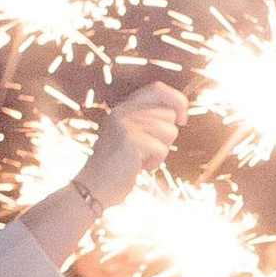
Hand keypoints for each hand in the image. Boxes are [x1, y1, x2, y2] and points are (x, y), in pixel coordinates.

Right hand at [77, 79, 185, 208]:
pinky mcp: (130, 141)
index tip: (182, 119)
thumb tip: (179, 112)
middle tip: (145, 151)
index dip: (177, 100)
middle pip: (169, 114)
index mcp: (124, 108)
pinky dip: (155, 162)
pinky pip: (162, 149)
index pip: (158, 89)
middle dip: (166, 137)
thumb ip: (149, 120)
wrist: (93, 187)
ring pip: (169, 131)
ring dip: (160, 151)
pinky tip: (139, 167)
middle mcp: (123, 112)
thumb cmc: (118, 165)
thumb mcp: (131, 135)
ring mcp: (125, 125)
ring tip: (140, 159)